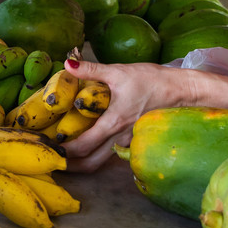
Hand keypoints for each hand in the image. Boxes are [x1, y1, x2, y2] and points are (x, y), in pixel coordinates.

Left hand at [60, 58, 193, 171]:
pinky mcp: (134, 138)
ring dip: (83, 161)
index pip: (83, 146)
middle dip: (70, 165)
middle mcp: (120, 137)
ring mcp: (128, 141)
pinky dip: (97, 153)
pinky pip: (112, 153)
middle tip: (52, 159)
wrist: (181, 90)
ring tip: (65, 155)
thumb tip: (67, 63)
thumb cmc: (151, 80)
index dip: (63, 150)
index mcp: (113, 123)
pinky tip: (88, 144)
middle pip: (90, 163)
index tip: (47, 148)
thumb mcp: (118, 71)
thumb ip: (90, 69)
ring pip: (102, 160)